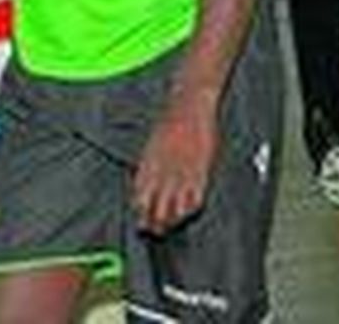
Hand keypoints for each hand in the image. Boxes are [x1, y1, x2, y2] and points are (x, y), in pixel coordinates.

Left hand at [132, 101, 218, 234]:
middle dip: (155, 224)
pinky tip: (188, 211)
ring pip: (174, 212)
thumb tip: (143, 187)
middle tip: (156, 230)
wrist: (187, 108)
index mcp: (147, 169)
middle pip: (156, 212)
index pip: (139, 202)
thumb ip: (148, 169)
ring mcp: (181, 177)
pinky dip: (190, 210)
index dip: (140, 215)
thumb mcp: (150, 147)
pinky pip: (194, 202)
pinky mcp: (199, 174)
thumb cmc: (169, 124)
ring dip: (172, 221)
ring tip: (171, 225)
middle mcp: (162, 176)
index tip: (141, 222)